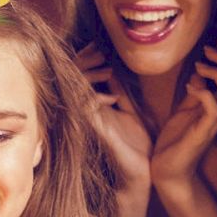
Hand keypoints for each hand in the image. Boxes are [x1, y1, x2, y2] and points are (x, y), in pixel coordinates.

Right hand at [75, 43, 152, 187]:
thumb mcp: (130, 111)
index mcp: (96, 105)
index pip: (82, 74)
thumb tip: (113, 70)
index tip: (97, 45)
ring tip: (107, 68)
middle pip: (74, 78)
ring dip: (90, 76)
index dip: (86, 57)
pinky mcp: (98, 132)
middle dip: (85, 61)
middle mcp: (89, 112)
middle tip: (99, 50)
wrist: (142, 172)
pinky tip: (111, 96)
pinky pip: (87, 110)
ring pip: (78, 91)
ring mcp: (91, 121)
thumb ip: (120, 92)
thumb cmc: (136, 145)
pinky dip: (96, 99)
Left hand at [151, 38, 216, 187]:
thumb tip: (200, 74)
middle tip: (210, 48)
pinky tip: (190, 86)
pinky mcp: (202, 132)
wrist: (167, 168)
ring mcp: (213, 123)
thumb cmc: (176, 141)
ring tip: (200, 64)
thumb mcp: (185, 110)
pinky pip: (213, 109)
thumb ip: (196, 93)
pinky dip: (204, 93)